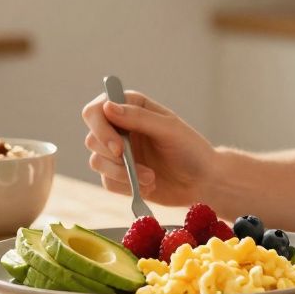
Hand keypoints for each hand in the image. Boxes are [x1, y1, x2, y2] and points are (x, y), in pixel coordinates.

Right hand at [80, 89, 217, 206]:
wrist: (202, 181)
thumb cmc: (191, 149)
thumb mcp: (169, 129)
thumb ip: (139, 117)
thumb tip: (107, 107)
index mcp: (131, 107)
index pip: (96, 111)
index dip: (101, 129)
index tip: (119, 149)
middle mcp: (119, 128)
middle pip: (92, 138)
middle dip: (114, 157)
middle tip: (137, 169)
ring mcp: (118, 153)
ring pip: (97, 162)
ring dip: (122, 174)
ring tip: (150, 178)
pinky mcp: (119, 176)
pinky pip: (107, 182)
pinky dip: (126, 186)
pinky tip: (148, 186)